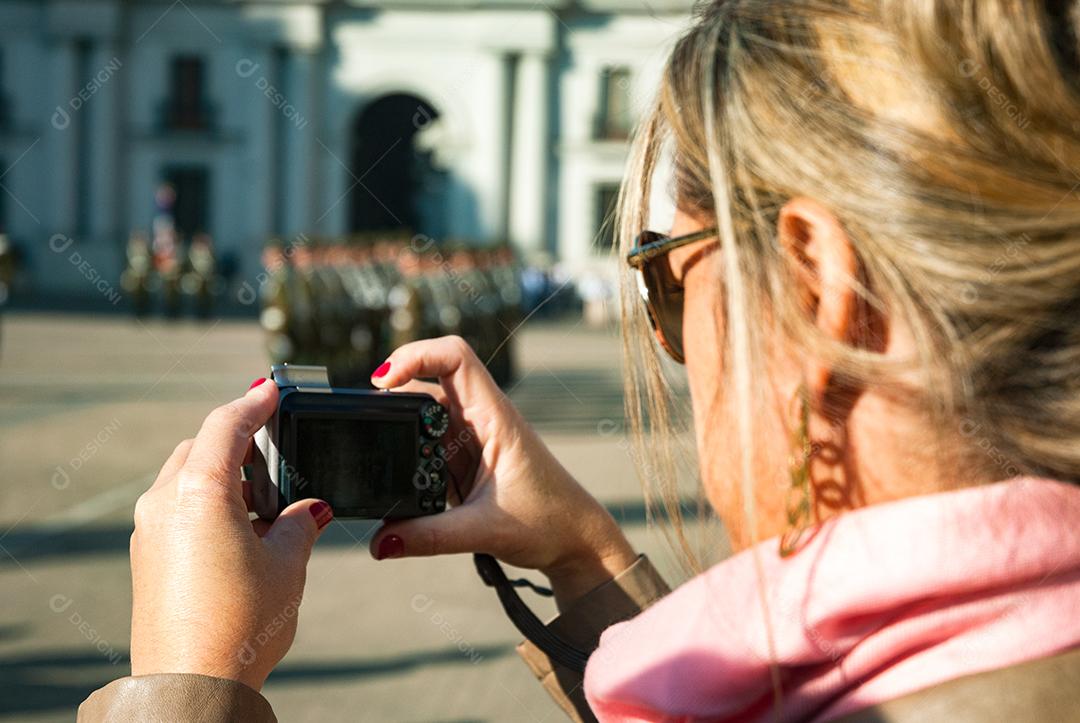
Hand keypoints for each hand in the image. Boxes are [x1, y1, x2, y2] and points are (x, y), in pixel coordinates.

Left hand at [129, 379, 332, 689]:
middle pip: (202, 447)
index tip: (274, 389)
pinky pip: (177, 507)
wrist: (191, 684)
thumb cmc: (241, 624)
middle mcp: (164, 502)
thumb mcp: (286, 564)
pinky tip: (242, 529)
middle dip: (240, 442)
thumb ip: (300, 523)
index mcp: (199, 492)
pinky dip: (208, 502)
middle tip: (279, 451)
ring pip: (187, 477)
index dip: (255, 403)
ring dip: (225, 475)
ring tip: (268, 501)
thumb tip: (311, 508)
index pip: (227, 425)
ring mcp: (149, 530)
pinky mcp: (146, 556)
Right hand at [369, 336, 636, 608]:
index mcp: (495, 417)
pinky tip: (396, 478)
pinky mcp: (463, 460)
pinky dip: (406, 456)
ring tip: (377, 456)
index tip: (383, 380)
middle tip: (366, 425)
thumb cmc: (549, 522)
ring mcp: (470, 438)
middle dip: (393, 396)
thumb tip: (378, 542)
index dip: (416, 354)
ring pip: (422, 415)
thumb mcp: (485, 531)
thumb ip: (429, 537)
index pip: (455, 357)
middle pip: (428, 382)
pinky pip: (425, 445)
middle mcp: (481, 419)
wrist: (575, 540)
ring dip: (398, 431)